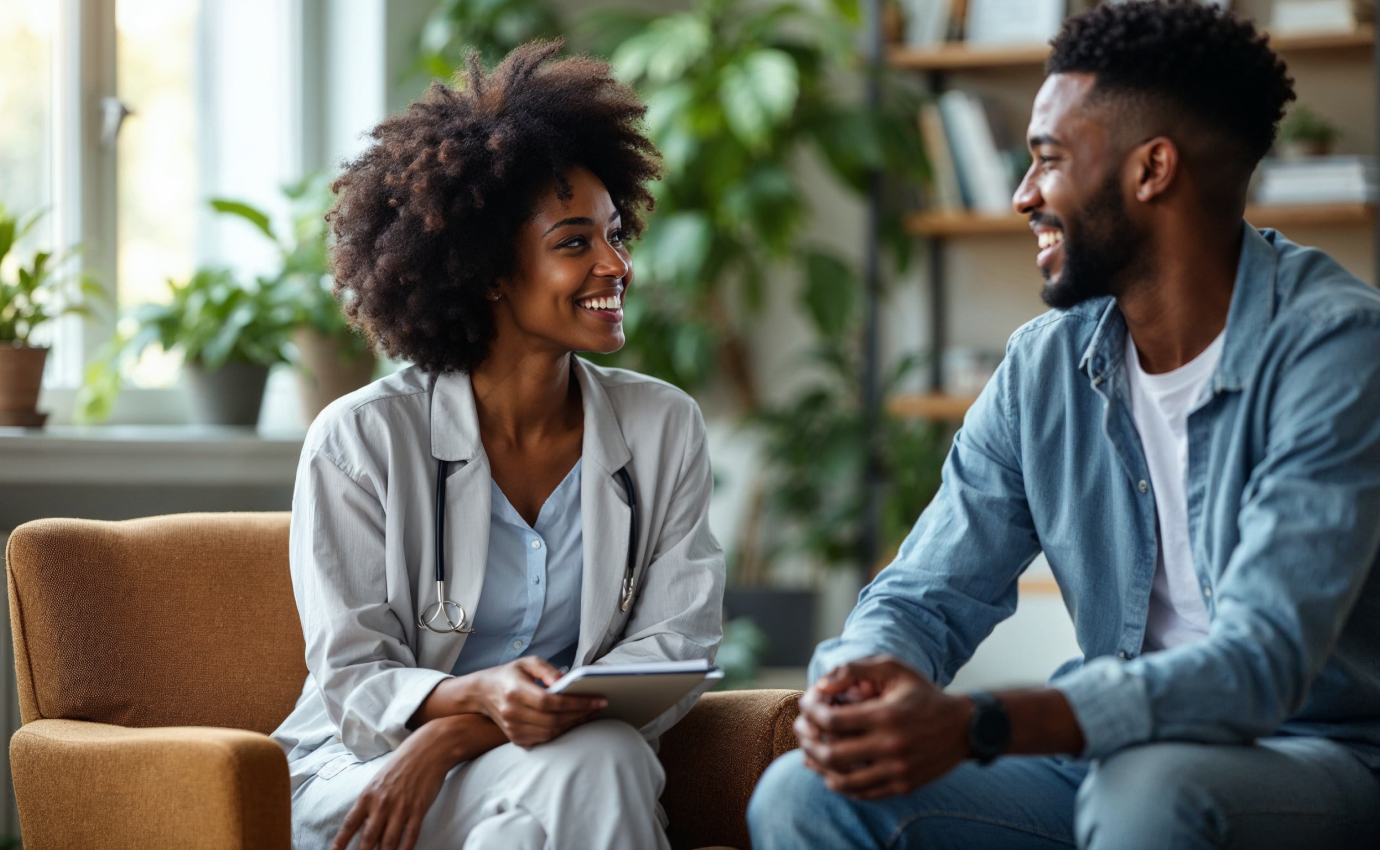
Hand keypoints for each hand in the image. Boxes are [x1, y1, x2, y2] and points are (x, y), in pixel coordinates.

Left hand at [332, 715, 483, 849]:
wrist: (429, 749)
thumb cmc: (403, 762)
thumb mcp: (379, 779)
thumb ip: (370, 801)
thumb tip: (363, 821)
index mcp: (368, 795)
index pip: (350, 825)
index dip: (340, 843)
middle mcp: (382, 803)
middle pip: (368, 839)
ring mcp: (401, 808)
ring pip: (388, 842)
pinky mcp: (419, 809)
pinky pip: (410, 836)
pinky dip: (405, 849)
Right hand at [453, 656, 605, 747]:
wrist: (482, 693)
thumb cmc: (509, 674)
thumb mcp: (528, 663)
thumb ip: (548, 670)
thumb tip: (568, 682)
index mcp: (515, 691)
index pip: (552, 702)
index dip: (577, 703)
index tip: (599, 699)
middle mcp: (512, 712)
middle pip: (554, 720)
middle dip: (581, 714)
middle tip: (599, 706)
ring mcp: (513, 728)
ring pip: (551, 732)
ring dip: (574, 724)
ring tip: (590, 713)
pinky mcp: (515, 738)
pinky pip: (544, 739)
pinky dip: (561, 732)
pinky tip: (573, 722)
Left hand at [795, 655, 972, 799]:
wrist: (964, 727)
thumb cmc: (923, 693)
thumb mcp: (894, 669)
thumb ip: (854, 670)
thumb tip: (821, 685)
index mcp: (886, 715)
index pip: (831, 720)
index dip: (810, 712)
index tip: (806, 705)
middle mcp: (891, 746)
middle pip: (831, 754)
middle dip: (808, 742)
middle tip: (801, 731)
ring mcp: (897, 771)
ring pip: (843, 780)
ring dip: (819, 768)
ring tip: (810, 754)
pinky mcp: (903, 786)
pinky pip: (863, 793)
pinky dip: (841, 786)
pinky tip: (831, 774)